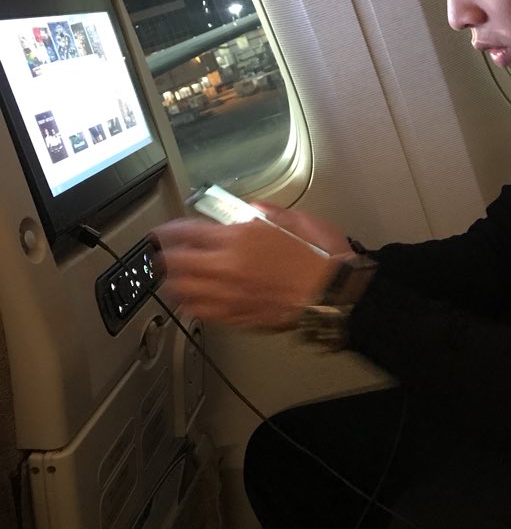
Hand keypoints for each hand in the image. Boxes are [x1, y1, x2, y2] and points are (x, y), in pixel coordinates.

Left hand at [154, 208, 345, 328]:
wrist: (336, 293)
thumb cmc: (323, 258)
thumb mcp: (296, 219)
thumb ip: (267, 213)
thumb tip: (251, 211)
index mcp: (238, 239)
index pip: (187, 233)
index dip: (168, 231)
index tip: (162, 232)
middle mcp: (228, 268)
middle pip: (177, 264)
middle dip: (163, 258)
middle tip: (158, 254)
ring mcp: (231, 296)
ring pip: (185, 293)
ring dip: (173, 284)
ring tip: (170, 279)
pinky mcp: (241, 317)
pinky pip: (204, 314)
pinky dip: (193, 306)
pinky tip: (192, 303)